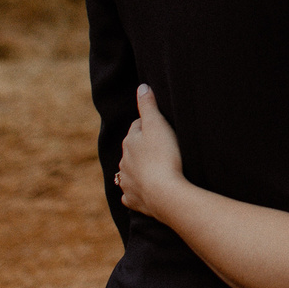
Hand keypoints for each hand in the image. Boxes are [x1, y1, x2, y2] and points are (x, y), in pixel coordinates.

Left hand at [115, 84, 186, 219]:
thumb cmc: (164, 156)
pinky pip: (131, 194)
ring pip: (129, 171)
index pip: (137, 127)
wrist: (165, 194)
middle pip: (132, 150)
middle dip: (142, 147)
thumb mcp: (158, 125)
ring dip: (139, 169)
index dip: (149, 125)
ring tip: (154, 169)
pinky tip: (146, 191)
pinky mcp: (133, 200)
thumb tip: (141, 87)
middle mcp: (123, 162)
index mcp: (129, 142)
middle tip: (161, 147)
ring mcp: (127, 182)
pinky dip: (137, 191)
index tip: (161, 127)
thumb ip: (148, 105)